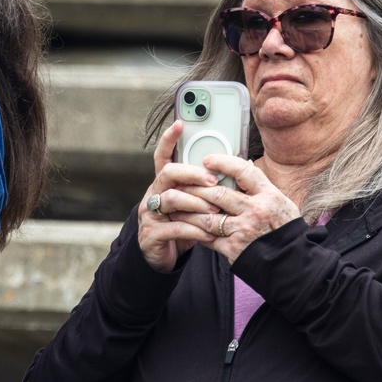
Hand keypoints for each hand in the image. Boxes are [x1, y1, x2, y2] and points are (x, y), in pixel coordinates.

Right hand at [138, 120, 221, 271]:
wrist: (162, 257)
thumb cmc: (183, 225)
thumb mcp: (192, 204)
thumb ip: (202, 189)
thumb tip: (231, 171)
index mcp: (164, 184)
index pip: (163, 156)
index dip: (169, 139)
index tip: (179, 124)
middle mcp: (154, 194)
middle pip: (168, 173)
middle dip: (192, 173)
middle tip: (213, 180)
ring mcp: (150, 214)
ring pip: (171, 199)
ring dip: (196, 202)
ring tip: (215, 209)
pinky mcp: (151, 234)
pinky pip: (174, 227)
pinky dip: (195, 229)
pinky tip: (209, 234)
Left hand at [173, 154, 301, 263]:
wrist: (291, 263)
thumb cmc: (283, 229)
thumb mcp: (280, 202)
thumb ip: (259, 187)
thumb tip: (240, 167)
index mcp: (269, 196)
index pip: (243, 171)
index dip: (222, 163)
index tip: (206, 160)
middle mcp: (256, 211)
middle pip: (217, 194)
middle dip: (195, 188)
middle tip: (180, 183)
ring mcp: (244, 230)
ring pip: (207, 217)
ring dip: (188, 210)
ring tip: (176, 205)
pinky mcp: (234, 248)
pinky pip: (207, 237)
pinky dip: (195, 231)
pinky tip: (186, 226)